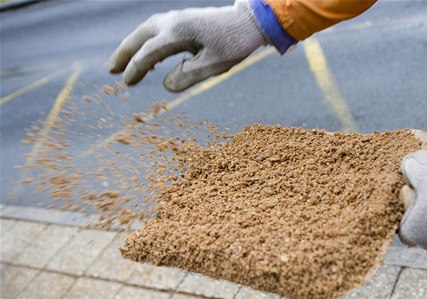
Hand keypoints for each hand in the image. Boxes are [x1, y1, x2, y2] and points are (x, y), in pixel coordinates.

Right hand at [108, 1, 267, 91]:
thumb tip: (166, 85)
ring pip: (145, 30)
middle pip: (139, 37)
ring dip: (131, 45)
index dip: (135, 69)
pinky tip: (147, 55)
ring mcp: (176, 18)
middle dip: (123, 53)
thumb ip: (188, 76)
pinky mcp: (182, 19)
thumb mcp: (214, 65)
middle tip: (111, 70)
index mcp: (178, 33)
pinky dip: (145, 41)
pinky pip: (155, 29)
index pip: (148, 53)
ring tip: (121, 64)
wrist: (249, 22)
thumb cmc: (234, 44)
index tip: (126, 83)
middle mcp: (172, 22)